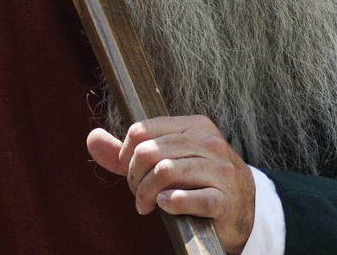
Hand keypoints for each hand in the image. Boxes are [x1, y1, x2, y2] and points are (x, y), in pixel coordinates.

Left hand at [87, 116, 255, 253]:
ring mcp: (219, 170)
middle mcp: (208, 143)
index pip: (141, 131)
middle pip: (148, 152)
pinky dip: (169, 203)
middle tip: (138, 195)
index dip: (126, 156)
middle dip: (134, 178)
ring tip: (147, 205)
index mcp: (194, 126)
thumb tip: (92, 138)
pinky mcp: (224, 199)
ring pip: (164, 172)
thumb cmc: (200, 181)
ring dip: (146, 194)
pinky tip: (166, 206)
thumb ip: (128, 152)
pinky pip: (187, 197)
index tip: (131, 173)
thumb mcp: (168, 159)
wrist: (244, 210)